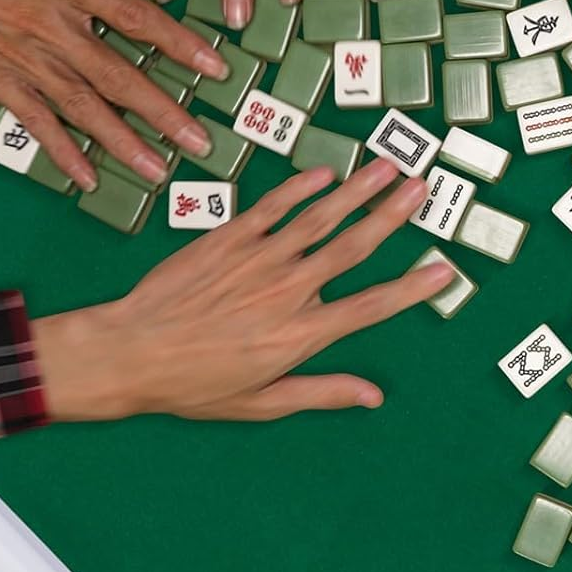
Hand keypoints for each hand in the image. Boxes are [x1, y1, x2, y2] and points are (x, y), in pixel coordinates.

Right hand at [0, 0, 226, 190]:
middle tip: (200, 142)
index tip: (214, 67)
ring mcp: (18, 56)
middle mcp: (44, 24)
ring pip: (81, 106)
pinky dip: (61, 151)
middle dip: (163, 112)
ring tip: (158, 170)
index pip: (133, 16)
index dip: (178, 45)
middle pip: (116, 75)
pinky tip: (89, 176)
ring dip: (122, 141)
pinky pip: (33, 120)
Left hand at [32, 161, 450, 420]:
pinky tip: (324, 174)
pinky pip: (273, 208)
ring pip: (318, 219)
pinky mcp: (228, 239)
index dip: (410, 290)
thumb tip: (372, 396)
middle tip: (422, 189)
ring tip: (387, 168)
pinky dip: (300, 189)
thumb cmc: (193, 386)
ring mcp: (257, 260)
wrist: (128, 351)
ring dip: (356, 192)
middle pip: (352, 248)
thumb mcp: (260, 403)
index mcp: (299, 335)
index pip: (369, 308)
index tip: (443, 272)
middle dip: (391, 217)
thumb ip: (321, 393)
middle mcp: (287, 291)